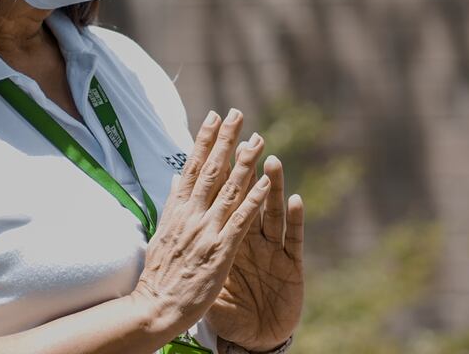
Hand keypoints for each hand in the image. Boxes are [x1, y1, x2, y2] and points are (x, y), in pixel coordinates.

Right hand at [129, 109, 270, 339]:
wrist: (153, 307)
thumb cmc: (159, 274)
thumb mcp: (161, 232)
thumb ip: (172, 205)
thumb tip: (176, 179)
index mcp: (176, 210)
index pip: (192, 167)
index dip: (204, 140)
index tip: (214, 116)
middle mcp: (191, 215)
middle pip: (211, 170)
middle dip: (225, 140)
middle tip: (237, 113)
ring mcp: (206, 231)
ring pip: (228, 190)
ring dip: (244, 162)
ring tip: (257, 139)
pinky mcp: (220, 251)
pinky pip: (241, 221)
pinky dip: (253, 199)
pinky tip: (265, 182)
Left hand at [206, 138, 304, 352]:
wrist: (250, 337)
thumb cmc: (226, 307)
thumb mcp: (204, 270)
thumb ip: (192, 235)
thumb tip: (172, 200)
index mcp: (229, 235)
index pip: (223, 195)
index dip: (221, 167)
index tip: (217, 138)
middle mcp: (253, 237)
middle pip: (249, 196)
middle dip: (249, 165)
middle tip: (250, 135)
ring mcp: (272, 250)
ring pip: (273, 212)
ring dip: (272, 186)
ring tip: (271, 160)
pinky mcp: (290, 266)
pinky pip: (292, 239)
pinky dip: (295, 219)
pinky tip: (296, 199)